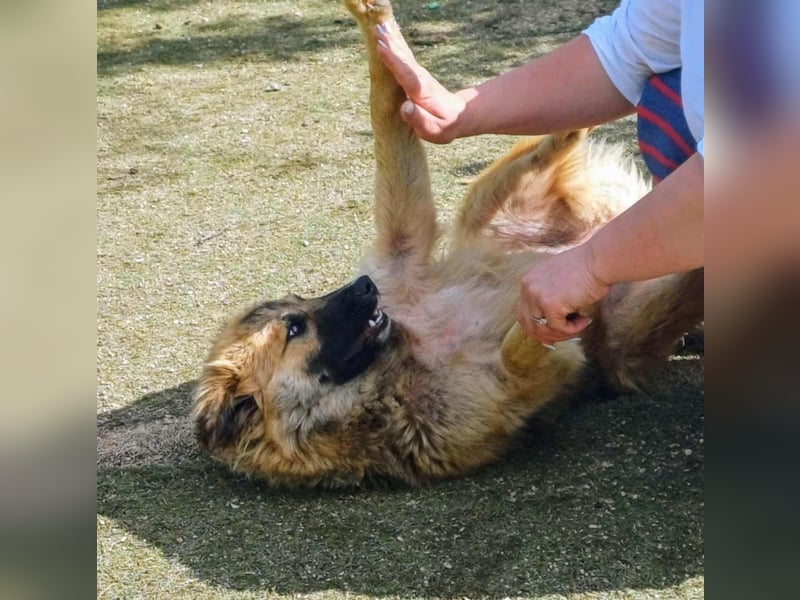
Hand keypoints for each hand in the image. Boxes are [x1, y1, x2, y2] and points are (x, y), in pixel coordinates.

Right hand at [374, 20, 466, 142]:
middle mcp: (420, 78)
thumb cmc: (445, 125)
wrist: (459, 115)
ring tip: (379, 26)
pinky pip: (403, 56)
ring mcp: (418, 73)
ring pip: (403, 54)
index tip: (382, 46)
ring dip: (391, 39)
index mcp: (421, 91)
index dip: (393, 60)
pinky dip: (395, 44)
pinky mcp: (415, 72)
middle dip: (390, 44)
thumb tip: (405, 107)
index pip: (405, 73)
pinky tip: (388, 34)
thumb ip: (419, 119)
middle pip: (403, 58)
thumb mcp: (434, 129)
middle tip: (377, 28)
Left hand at [517, 244, 609, 343]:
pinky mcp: (550, 304)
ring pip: (543, 329)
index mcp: (529, 281)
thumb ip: (550, 297)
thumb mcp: (559, 281)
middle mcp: (528, 287)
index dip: (538, 327)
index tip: (555, 332)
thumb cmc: (588, 269)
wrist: (600, 260)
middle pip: (529, 324)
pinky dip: (573, 329)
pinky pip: (559, 328)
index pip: (524, 313)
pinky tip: (585, 320)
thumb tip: (551, 324)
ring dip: (563, 333)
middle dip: (548, 335)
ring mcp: (537, 296)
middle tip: (567, 334)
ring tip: (580, 324)